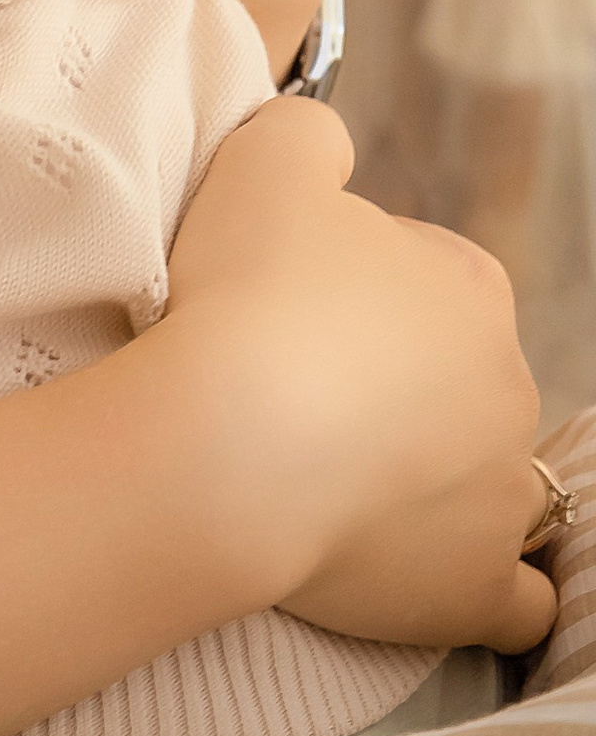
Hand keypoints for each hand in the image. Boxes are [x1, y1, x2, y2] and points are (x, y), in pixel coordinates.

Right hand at [164, 100, 553, 654]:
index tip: (282, 312)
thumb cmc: (245, 296)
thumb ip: (308, 136)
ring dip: (429, 481)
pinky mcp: (472, 586)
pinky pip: (512, 598)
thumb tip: (322, 154)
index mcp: (469, 286)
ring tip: (329, 487)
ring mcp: (499, 494)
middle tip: (284, 395)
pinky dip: (482, 586)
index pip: (426, 276)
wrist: (223, 442)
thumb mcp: (266, 158)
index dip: (349, 289)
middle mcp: (507, 387)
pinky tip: (434, 578)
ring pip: (483, 481)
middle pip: (449, 379)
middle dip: (386, 386)